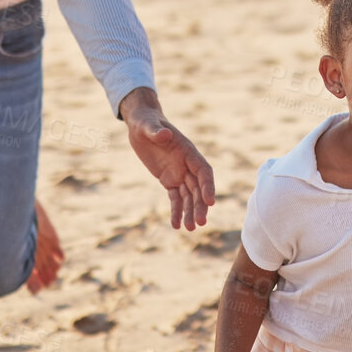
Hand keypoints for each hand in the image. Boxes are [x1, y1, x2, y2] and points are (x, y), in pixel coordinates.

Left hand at [121, 88, 216, 229]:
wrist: (142, 126)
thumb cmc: (146, 122)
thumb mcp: (148, 126)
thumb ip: (157, 131)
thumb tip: (164, 135)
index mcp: (188, 151)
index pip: (204, 171)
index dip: (208, 186)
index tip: (210, 202)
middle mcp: (187, 165)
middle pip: (198, 188)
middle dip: (199, 206)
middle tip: (200, 223)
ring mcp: (179, 173)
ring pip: (188, 196)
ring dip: (190, 212)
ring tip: (190, 229)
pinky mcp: (169, 180)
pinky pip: (175, 198)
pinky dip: (176, 211)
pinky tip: (175, 225)